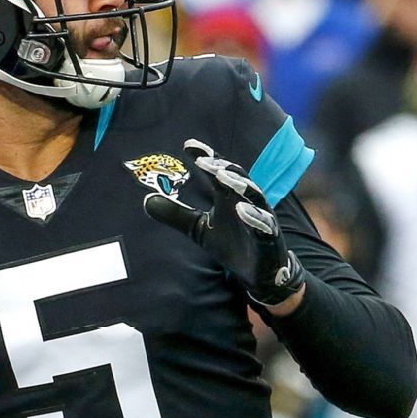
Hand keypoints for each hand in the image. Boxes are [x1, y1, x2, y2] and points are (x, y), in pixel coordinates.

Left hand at [143, 140, 305, 308]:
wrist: (258, 272)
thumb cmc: (231, 243)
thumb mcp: (198, 229)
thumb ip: (176, 214)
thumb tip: (147, 201)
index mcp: (229, 197)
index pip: (218, 172)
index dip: (206, 157)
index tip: (188, 145)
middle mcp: (247, 202)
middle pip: (236, 179)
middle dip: (221, 168)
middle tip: (204, 161)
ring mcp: (261, 219)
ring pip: (254, 197)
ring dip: (240, 185)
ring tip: (223, 176)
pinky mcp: (269, 239)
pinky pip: (264, 226)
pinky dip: (254, 217)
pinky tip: (242, 210)